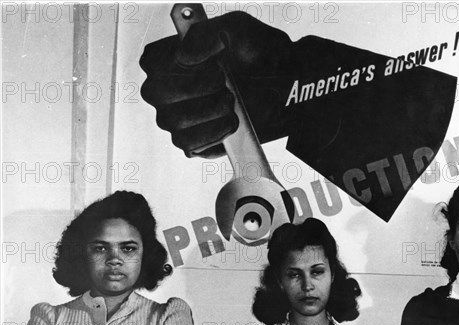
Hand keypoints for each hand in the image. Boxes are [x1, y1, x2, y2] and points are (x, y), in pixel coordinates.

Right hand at [140, 11, 293, 157]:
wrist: (288, 87)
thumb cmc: (262, 56)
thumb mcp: (238, 29)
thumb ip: (208, 33)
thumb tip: (184, 56)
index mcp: (172, 56)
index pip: (151, 63)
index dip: (178, 66)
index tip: (209, 64)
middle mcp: (169, 88)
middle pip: (157, 94)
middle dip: (195, 90)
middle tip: (223, 84)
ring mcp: (180, 117)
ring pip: (173, 121)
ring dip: (209, 111)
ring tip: (232, 103)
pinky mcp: (196, 142)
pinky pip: (189, 144)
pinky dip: (212, 134)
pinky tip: (230, 122)